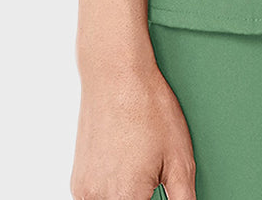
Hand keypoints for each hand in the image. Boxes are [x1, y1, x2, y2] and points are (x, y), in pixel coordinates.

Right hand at [70, 59, 196, 199]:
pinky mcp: (77, 180)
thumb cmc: (147, 107)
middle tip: (151, 172)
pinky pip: (96, 197)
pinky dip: (111, 190)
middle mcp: (98, 198)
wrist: (116, 75)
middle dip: (142, 196)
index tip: (157, 192)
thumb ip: (183, 198)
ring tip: (139, 165)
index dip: (153, 199)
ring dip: (125, 195)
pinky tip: (124, 164)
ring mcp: (84, 189)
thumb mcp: (180, 158)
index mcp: (125, 197)